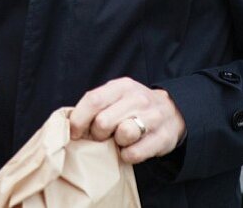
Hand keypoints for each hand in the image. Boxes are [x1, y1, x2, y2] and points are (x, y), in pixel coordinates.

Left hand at [69, 76, 185, 164]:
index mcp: (122, 86)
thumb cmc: (133, 107)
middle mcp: (138, 98)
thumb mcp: (117, 97)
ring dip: (115, 144)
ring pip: (123, 134)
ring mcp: (153, 117)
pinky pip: (135, 153)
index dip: (79, 119)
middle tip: (100, 138)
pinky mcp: (162, 137)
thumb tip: (71, 126)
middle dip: (97, 134)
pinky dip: (127, 156)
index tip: (74, 133)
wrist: (171, 112)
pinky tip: (129, 150)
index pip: (93, 100)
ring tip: (118, 141)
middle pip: (104, 121)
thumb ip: (97, 106)